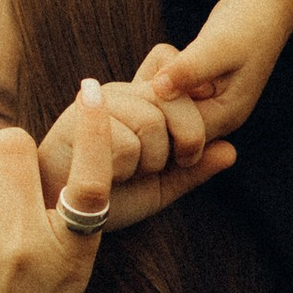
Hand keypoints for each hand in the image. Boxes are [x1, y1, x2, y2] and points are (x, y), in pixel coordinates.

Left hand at [0, 93, 121, 292]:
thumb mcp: (68, 280)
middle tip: (6, 189)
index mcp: (71, 252)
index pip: (91, 181)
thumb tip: (53, 168)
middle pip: (15, 146)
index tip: (92, 94)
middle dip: (10, 157)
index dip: (94, 133)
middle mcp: (28, 242)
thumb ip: (64, 226)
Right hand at [34, 76, 233, 225]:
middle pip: (175, 101)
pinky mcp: (76, 119)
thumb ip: (195, 169)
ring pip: (151, 123)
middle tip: (157, 169)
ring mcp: (99, 102)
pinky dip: (123, 171)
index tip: (188, 153)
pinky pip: (125, 143)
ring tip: (126, 173)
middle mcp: (123, 92)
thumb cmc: (109, 199)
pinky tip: (104, 176)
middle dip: (179, 145)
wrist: (61, 216)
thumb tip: (232, 151)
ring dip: (148, 162)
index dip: (192, 117)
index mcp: (145, 99)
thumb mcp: (162, 187)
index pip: (179, 75)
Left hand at [145, 0, 292, 136]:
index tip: (136, 94)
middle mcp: (218, 118)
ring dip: (153, 99)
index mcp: (226, 116)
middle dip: (153, 112)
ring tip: (141, 76)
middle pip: (174, 131)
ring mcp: (209, 105)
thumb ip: (189, 69)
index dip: (157, 119)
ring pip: (170, 116)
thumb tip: (158, 89)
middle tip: (132, 87)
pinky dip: (158, 87)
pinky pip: (172, 100)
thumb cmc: (245, 25)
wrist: (261, 7)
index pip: (182, 136)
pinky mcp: (200, 91)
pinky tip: (152, 67)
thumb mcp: (217, 47)